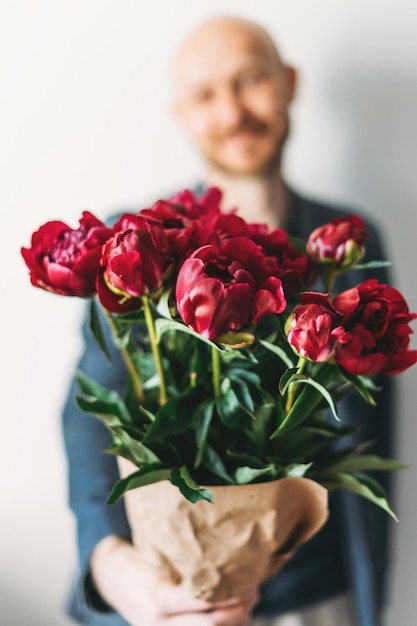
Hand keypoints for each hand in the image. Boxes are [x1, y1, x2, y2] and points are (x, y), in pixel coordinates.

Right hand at [90, 536, 258, 625]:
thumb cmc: (136, 557)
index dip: (229, 594)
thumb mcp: (154, 554)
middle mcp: (157, 623)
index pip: (201, 601)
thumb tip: (224, 550)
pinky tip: (234, 614)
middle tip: (254, 591)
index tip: (248, 580)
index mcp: (156, 597)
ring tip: (248, 601)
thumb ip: (182, 559)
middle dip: (238, 611)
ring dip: (234, 622)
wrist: (108, 577)